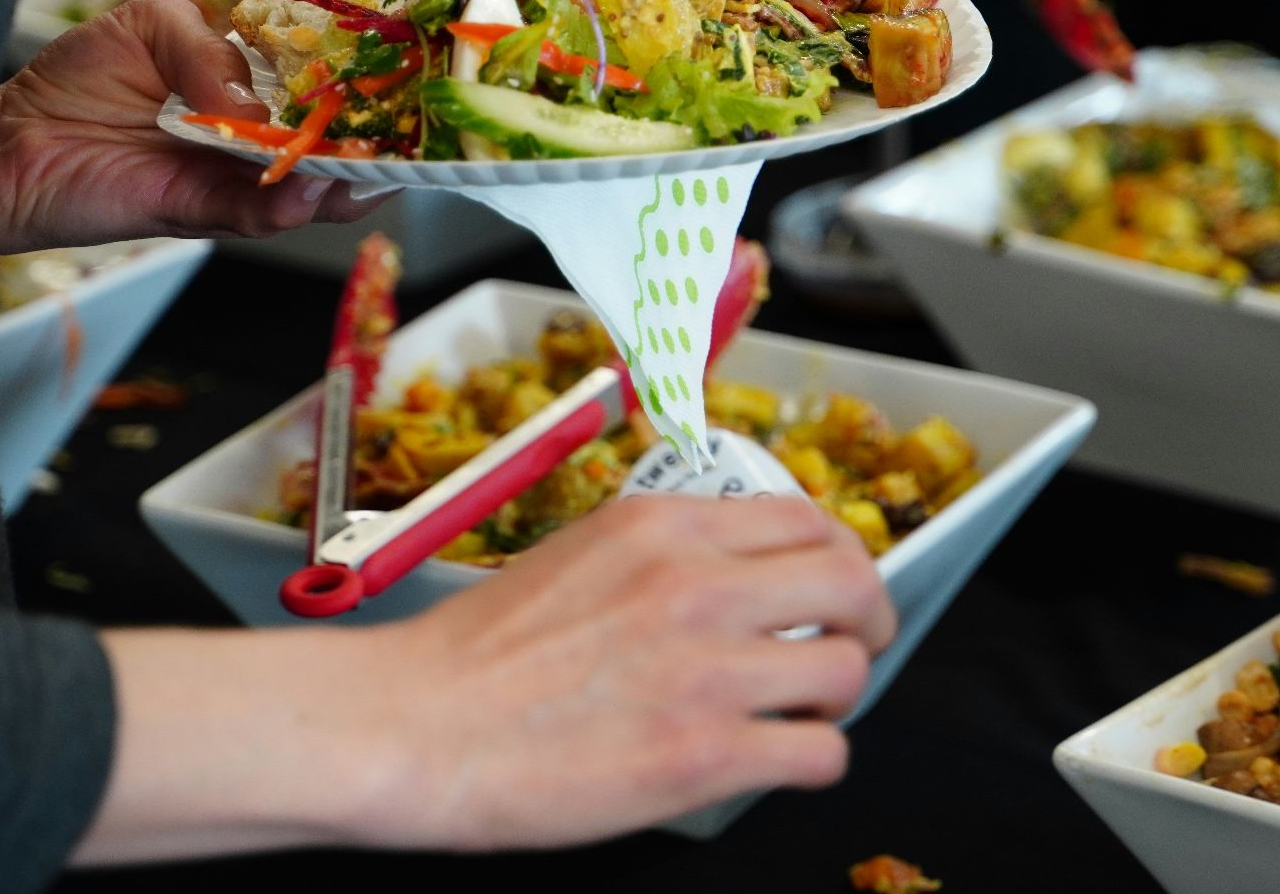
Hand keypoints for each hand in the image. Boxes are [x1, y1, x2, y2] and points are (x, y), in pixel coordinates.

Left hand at [0, 0, 380, 252]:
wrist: (7, 143)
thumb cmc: (75, 81)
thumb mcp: (150, 24)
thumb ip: (207, 49)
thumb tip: (249, 103)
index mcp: (244, 92)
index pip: (314, 90)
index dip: (355, 90)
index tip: (394, 84)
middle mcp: (246, 143)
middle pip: (324, 148)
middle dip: (370, 147)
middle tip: (407, 140)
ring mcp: (226, 181)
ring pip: (301, 190)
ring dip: (340, 184)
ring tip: (370, 172)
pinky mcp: (195, 212)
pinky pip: (251, 213)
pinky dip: (284, 205)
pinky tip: (308, 190)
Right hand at [357, 494, 896, 850]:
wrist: (413, 727)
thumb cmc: (474, 655)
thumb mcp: (578, 556)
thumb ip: (665, 555)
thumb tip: (735, 573)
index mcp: (662, 528)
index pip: (807, 518)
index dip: (836, 556)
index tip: (830, 584)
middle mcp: (697, 586)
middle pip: (851, 582)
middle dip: (866, 619)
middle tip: (851, 646)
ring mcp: (708, 671)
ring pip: (847, 671)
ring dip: (837, 697)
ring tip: (803, 712)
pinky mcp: (706, 756)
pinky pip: (822, 754)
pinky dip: (814, 761)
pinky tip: (777, 760)